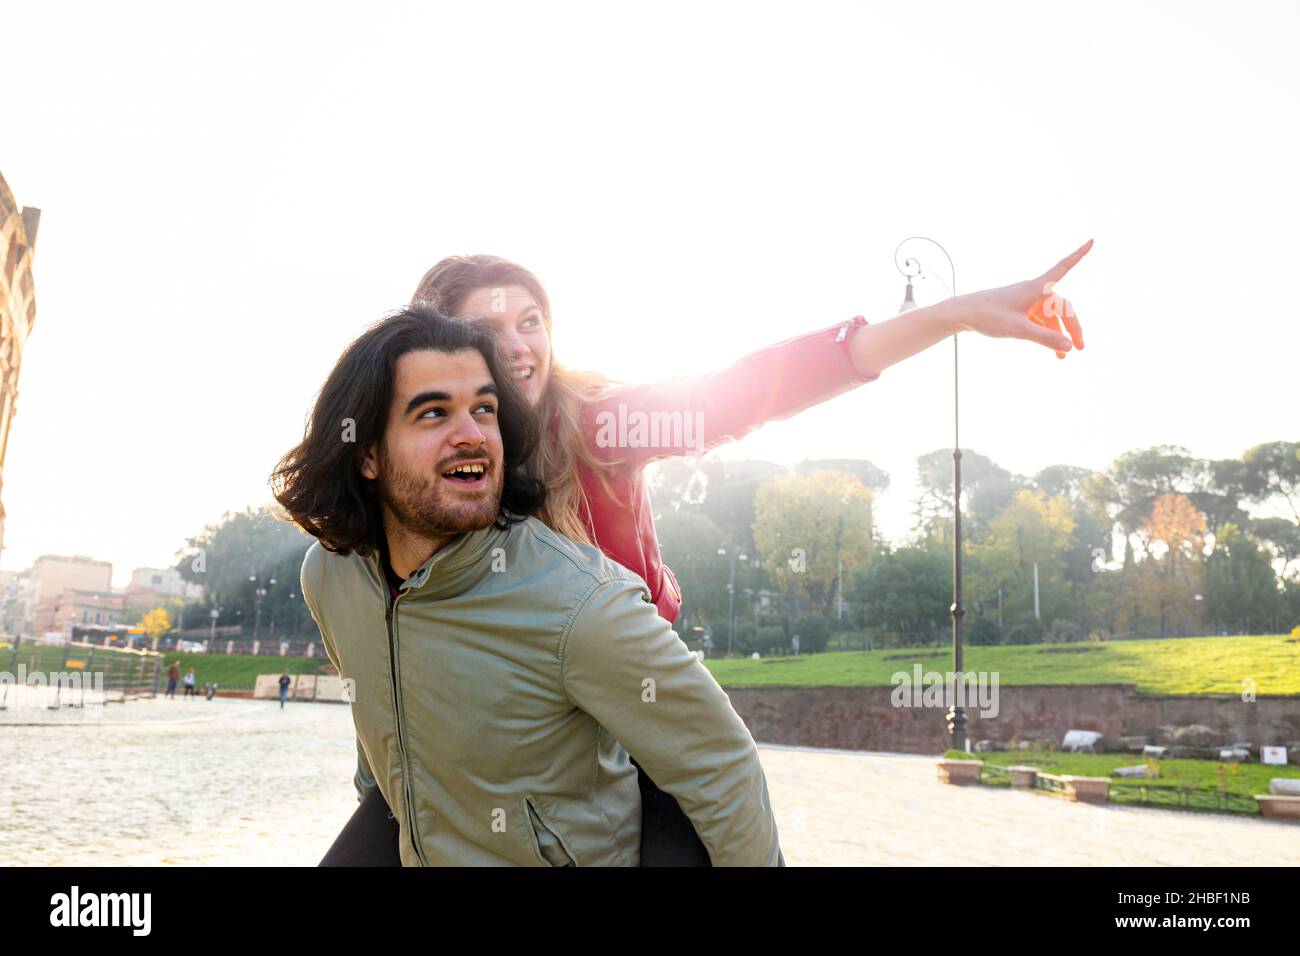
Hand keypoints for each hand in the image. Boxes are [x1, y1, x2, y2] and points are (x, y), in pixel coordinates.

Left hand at [947, 239, 1091, 359]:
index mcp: (1036, 288)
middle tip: (1080, 348)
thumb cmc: (988, 316)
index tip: (1092, 241)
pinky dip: (1045, 333)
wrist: (962, 314)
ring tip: (1061, 358)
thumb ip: (1045, 338)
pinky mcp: (1018, 310)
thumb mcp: (1018, 329)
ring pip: (1050, 317)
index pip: (1063, 268)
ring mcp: (1026, 301)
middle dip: (1072, 326)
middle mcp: (1033, 292)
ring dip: (1057, 335)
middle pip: (1061, 307)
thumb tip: (1069, 346)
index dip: (1078, 255)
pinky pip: (1038, 320)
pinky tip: (1049, 350)